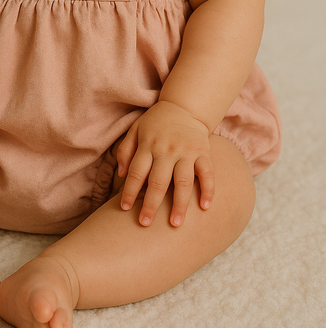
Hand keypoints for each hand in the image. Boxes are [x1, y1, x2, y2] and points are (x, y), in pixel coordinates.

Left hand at [116, 100, 214, 226]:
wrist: (184, 106)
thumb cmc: (156, 122)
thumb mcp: (136, 129)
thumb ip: (125, 150)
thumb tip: (121, 175)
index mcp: (148, 144)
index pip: (137, 172)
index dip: (129, 190)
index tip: (124, 208)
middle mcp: (167, 149)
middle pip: (158, 181)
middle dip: (151, 204)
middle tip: (145, 224)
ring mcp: (187, 152)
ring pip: (183, 182)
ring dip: (180, 204)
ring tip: (175, 224)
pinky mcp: (203, 152)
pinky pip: (207, 173)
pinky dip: (208, 190)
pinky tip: (205, 207)